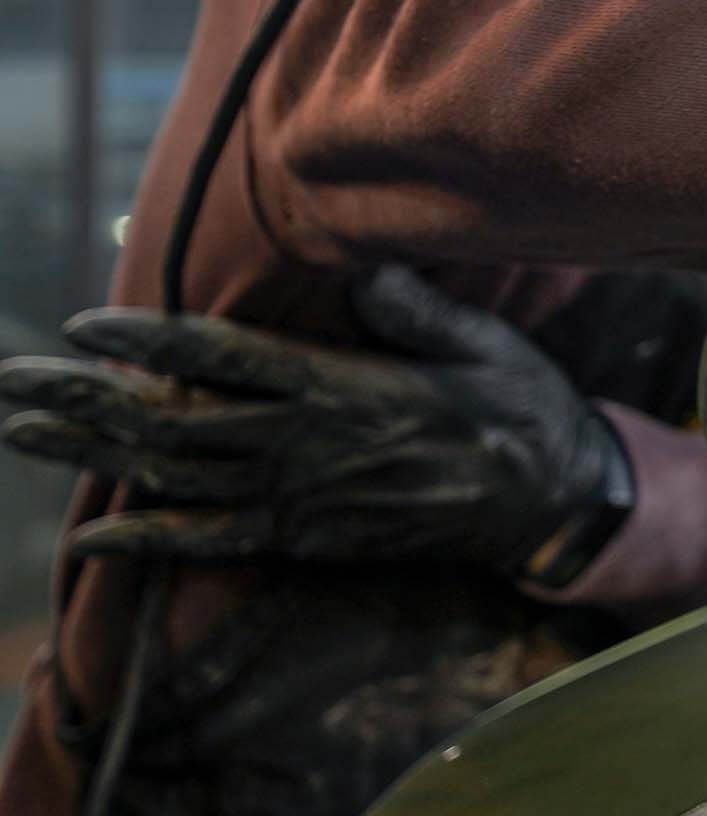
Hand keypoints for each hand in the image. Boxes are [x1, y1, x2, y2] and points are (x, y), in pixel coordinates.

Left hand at [0, 266, 631, 582]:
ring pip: (177, 479)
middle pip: (173, 421)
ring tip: (26, 433)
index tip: (84, 325)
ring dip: (96, 456)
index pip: (226, 360)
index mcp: (345, 390)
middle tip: (14, 378)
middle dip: (87, 399)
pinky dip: (147, 538)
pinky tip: (93, 530)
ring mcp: (302, 500)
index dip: (149, 343)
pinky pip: (212, 541)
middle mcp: (308, 448)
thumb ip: (415, 314)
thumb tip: (360, 273)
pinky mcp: (306, 539)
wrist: (545, 502)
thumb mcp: (485, 344)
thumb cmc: (518, 406)